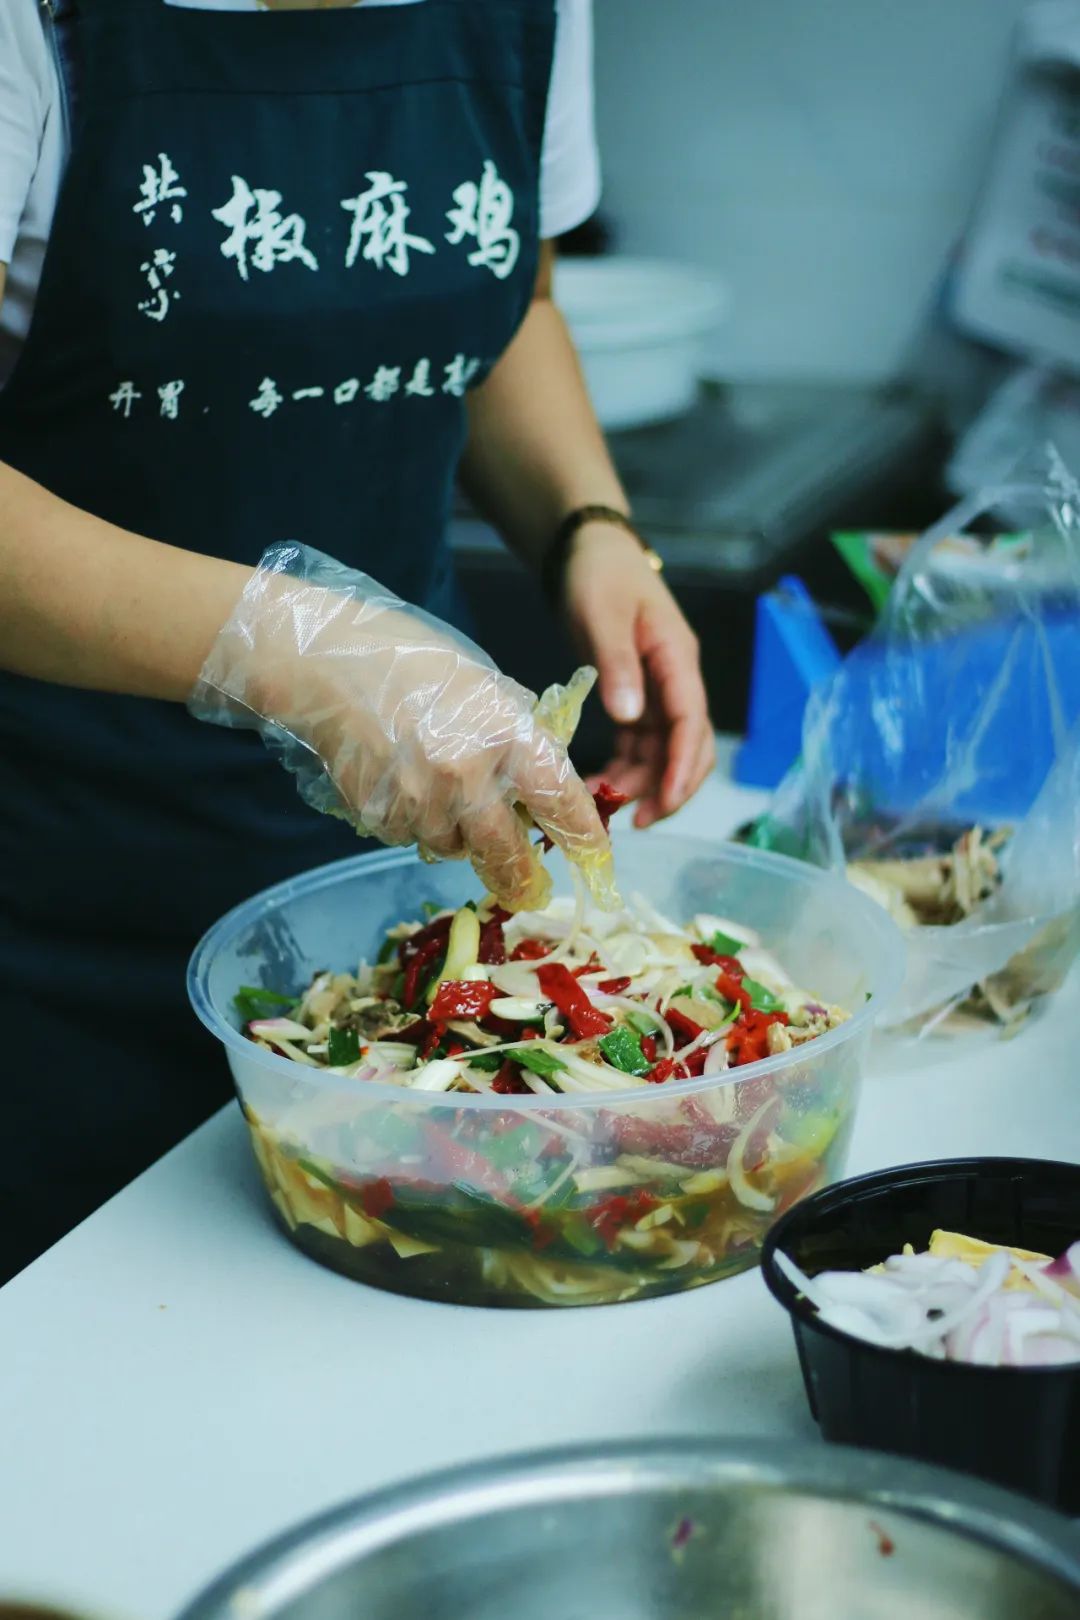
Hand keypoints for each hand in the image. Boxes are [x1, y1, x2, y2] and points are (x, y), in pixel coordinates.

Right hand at [191, 544, 607, 909]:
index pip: (561, 801)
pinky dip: (415, 823)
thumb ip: (517, 734)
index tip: (596, 857)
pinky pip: (411, 838)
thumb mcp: (484, 686)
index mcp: (507, 736)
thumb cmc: (409, 660)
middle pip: (508, 854)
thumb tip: (540, 782)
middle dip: (524, 879)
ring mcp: (421, 804)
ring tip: (438, 789)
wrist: (323, 663)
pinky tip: (401, 781)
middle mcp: (469, 778)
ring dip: (459, 836)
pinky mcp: (380, 819)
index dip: (584, 837)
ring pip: (454, 848)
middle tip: (533, 891)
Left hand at [561, 523, 714, 827]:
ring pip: (663, 752)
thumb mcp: (602, 615)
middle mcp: (674, 680)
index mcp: (676, 658)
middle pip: (689, 745)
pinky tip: (598, 786)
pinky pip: (639, 745)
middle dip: (671, 787)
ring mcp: (657, 692)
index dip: (683, 766)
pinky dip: (624, 769)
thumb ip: (617, 665)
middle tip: (637, 822)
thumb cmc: (598, 574)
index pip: (691, 721)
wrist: (586, 551)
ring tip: (605, 809)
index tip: (666, 801)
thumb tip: (629, 716)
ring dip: (642, 783)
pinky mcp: (636, 698)